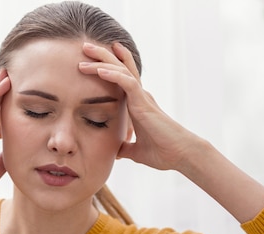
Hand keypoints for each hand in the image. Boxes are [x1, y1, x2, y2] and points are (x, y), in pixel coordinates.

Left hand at [79, 43, 263, 221]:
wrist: (180, 156)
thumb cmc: (163, 153)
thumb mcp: (136, 151)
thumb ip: (125, 147)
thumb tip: (115, 152)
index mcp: (137, 104)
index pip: (122, 80)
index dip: (108, 67)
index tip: (91, 59)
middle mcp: (140, 96)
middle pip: (120, 69)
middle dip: (102, 56)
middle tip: (84, 46)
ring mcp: (143, 98)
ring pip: (121, 71)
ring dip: (102, 61)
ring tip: (85, 53)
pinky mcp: (145, 103)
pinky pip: (128, 83)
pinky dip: (114, 75)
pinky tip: (100, 70)